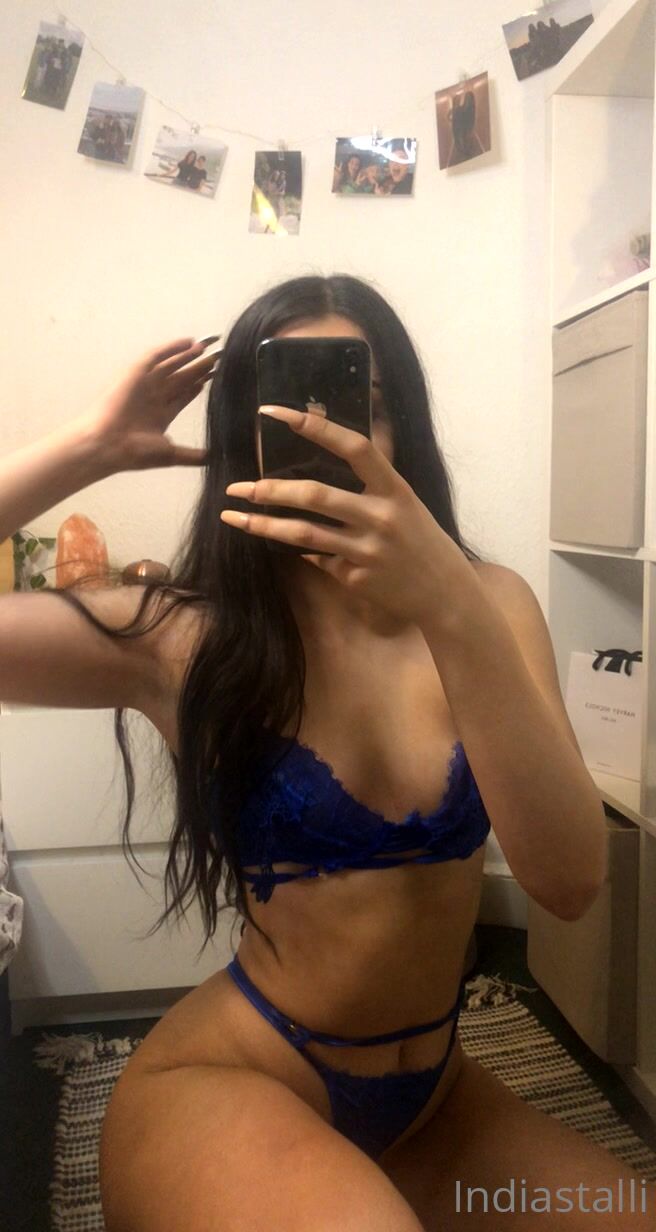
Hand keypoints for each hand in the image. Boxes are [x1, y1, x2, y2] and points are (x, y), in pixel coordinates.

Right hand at [84, 338, 218, 471]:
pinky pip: (156, 356)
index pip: (184, 395)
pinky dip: (172, 348)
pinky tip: (189, 342)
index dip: (200, 384)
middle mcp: (154, 397)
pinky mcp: (136, 373)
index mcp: (161, 414)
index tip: (216, 375)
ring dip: (188, 356)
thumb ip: (192, 455)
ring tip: (207, 347)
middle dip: (199, 367)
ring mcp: (145, 384)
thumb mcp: (171, 455)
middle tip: (219, 357)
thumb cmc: (135, 452)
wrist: (107, 445)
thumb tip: (214, 458)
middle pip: (181, 378)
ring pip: (171, 365)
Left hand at [220, 405, 472, 626]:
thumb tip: (320, 464)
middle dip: (269, 491)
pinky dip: (302, 552)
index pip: (353, 447)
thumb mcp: (406, 503)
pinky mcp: (356, 579)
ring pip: (303, 534)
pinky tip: (287, 547)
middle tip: (237, 488)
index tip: (275, 413)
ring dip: (263, 526)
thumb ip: (371, 485)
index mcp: (396, 489)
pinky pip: (318, 560)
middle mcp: (381, 517)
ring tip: (233, 518)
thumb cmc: (423, 541)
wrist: (446, 595)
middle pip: (315, 496)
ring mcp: (367, 551)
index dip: (315, 426)